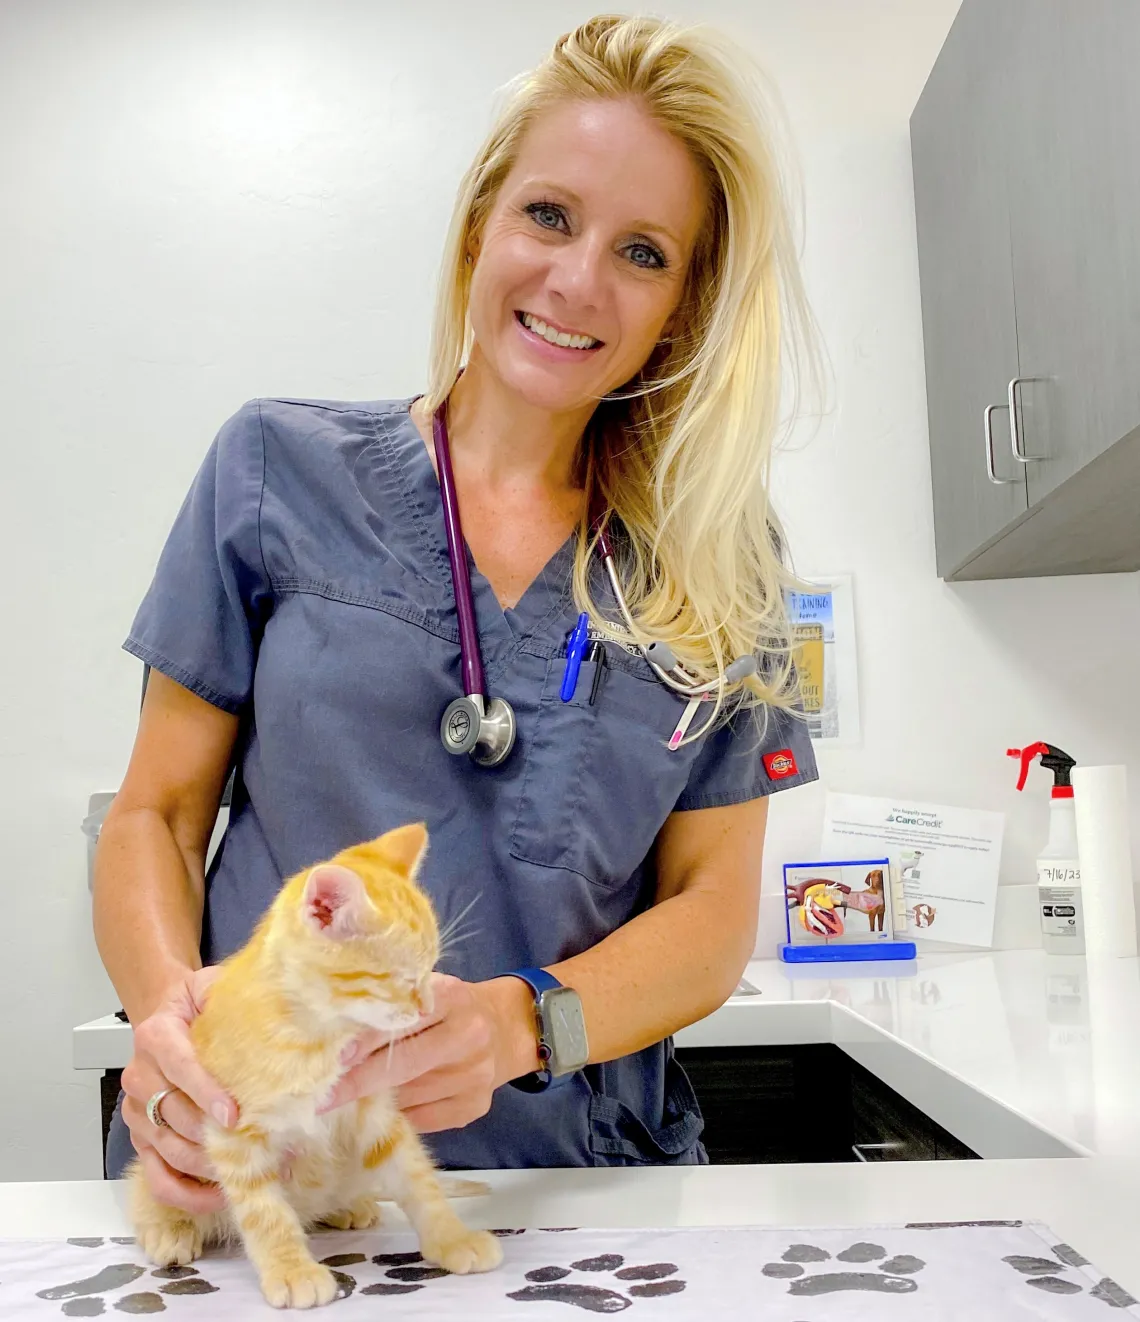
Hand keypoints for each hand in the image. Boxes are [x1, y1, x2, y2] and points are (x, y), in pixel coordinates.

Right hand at [120, 967, 237, 1214]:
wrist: (168, 1015)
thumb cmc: (196, 1005)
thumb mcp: (211, 985)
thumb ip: (230, 991)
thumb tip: (275, 999)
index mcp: (155, 1035)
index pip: (178, 1066)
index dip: (205, 1092)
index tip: (234, 1115)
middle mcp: (140, 1076)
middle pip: (173, 1116)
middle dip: (214, 1135)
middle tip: (259, 1145)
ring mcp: (137, 1113)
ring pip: (169, 1150)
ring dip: (209, 1164)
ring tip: (253, 1167)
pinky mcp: (143, 1140)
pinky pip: (159, 1178)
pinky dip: (188, 1194)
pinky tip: (222, 1193)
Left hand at [319, 973, 539, 1131]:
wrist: (507, 1027)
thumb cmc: (452, 1007)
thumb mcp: (430, 991)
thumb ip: (396, 1005)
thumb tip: (339, 1033)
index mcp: (452, 997)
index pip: (404, 1019)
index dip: (367, 1039)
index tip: (334, 1057)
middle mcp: (468, 1035)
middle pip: (405, 1064)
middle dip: (359, 1081)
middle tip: (323, 1095)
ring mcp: (474, 1074)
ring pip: (409, 1095)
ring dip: (373, 1100)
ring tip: (343, 1100)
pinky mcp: (474, 1106)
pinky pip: (422, 1119)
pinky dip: (398, 1114)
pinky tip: (381, 1109)